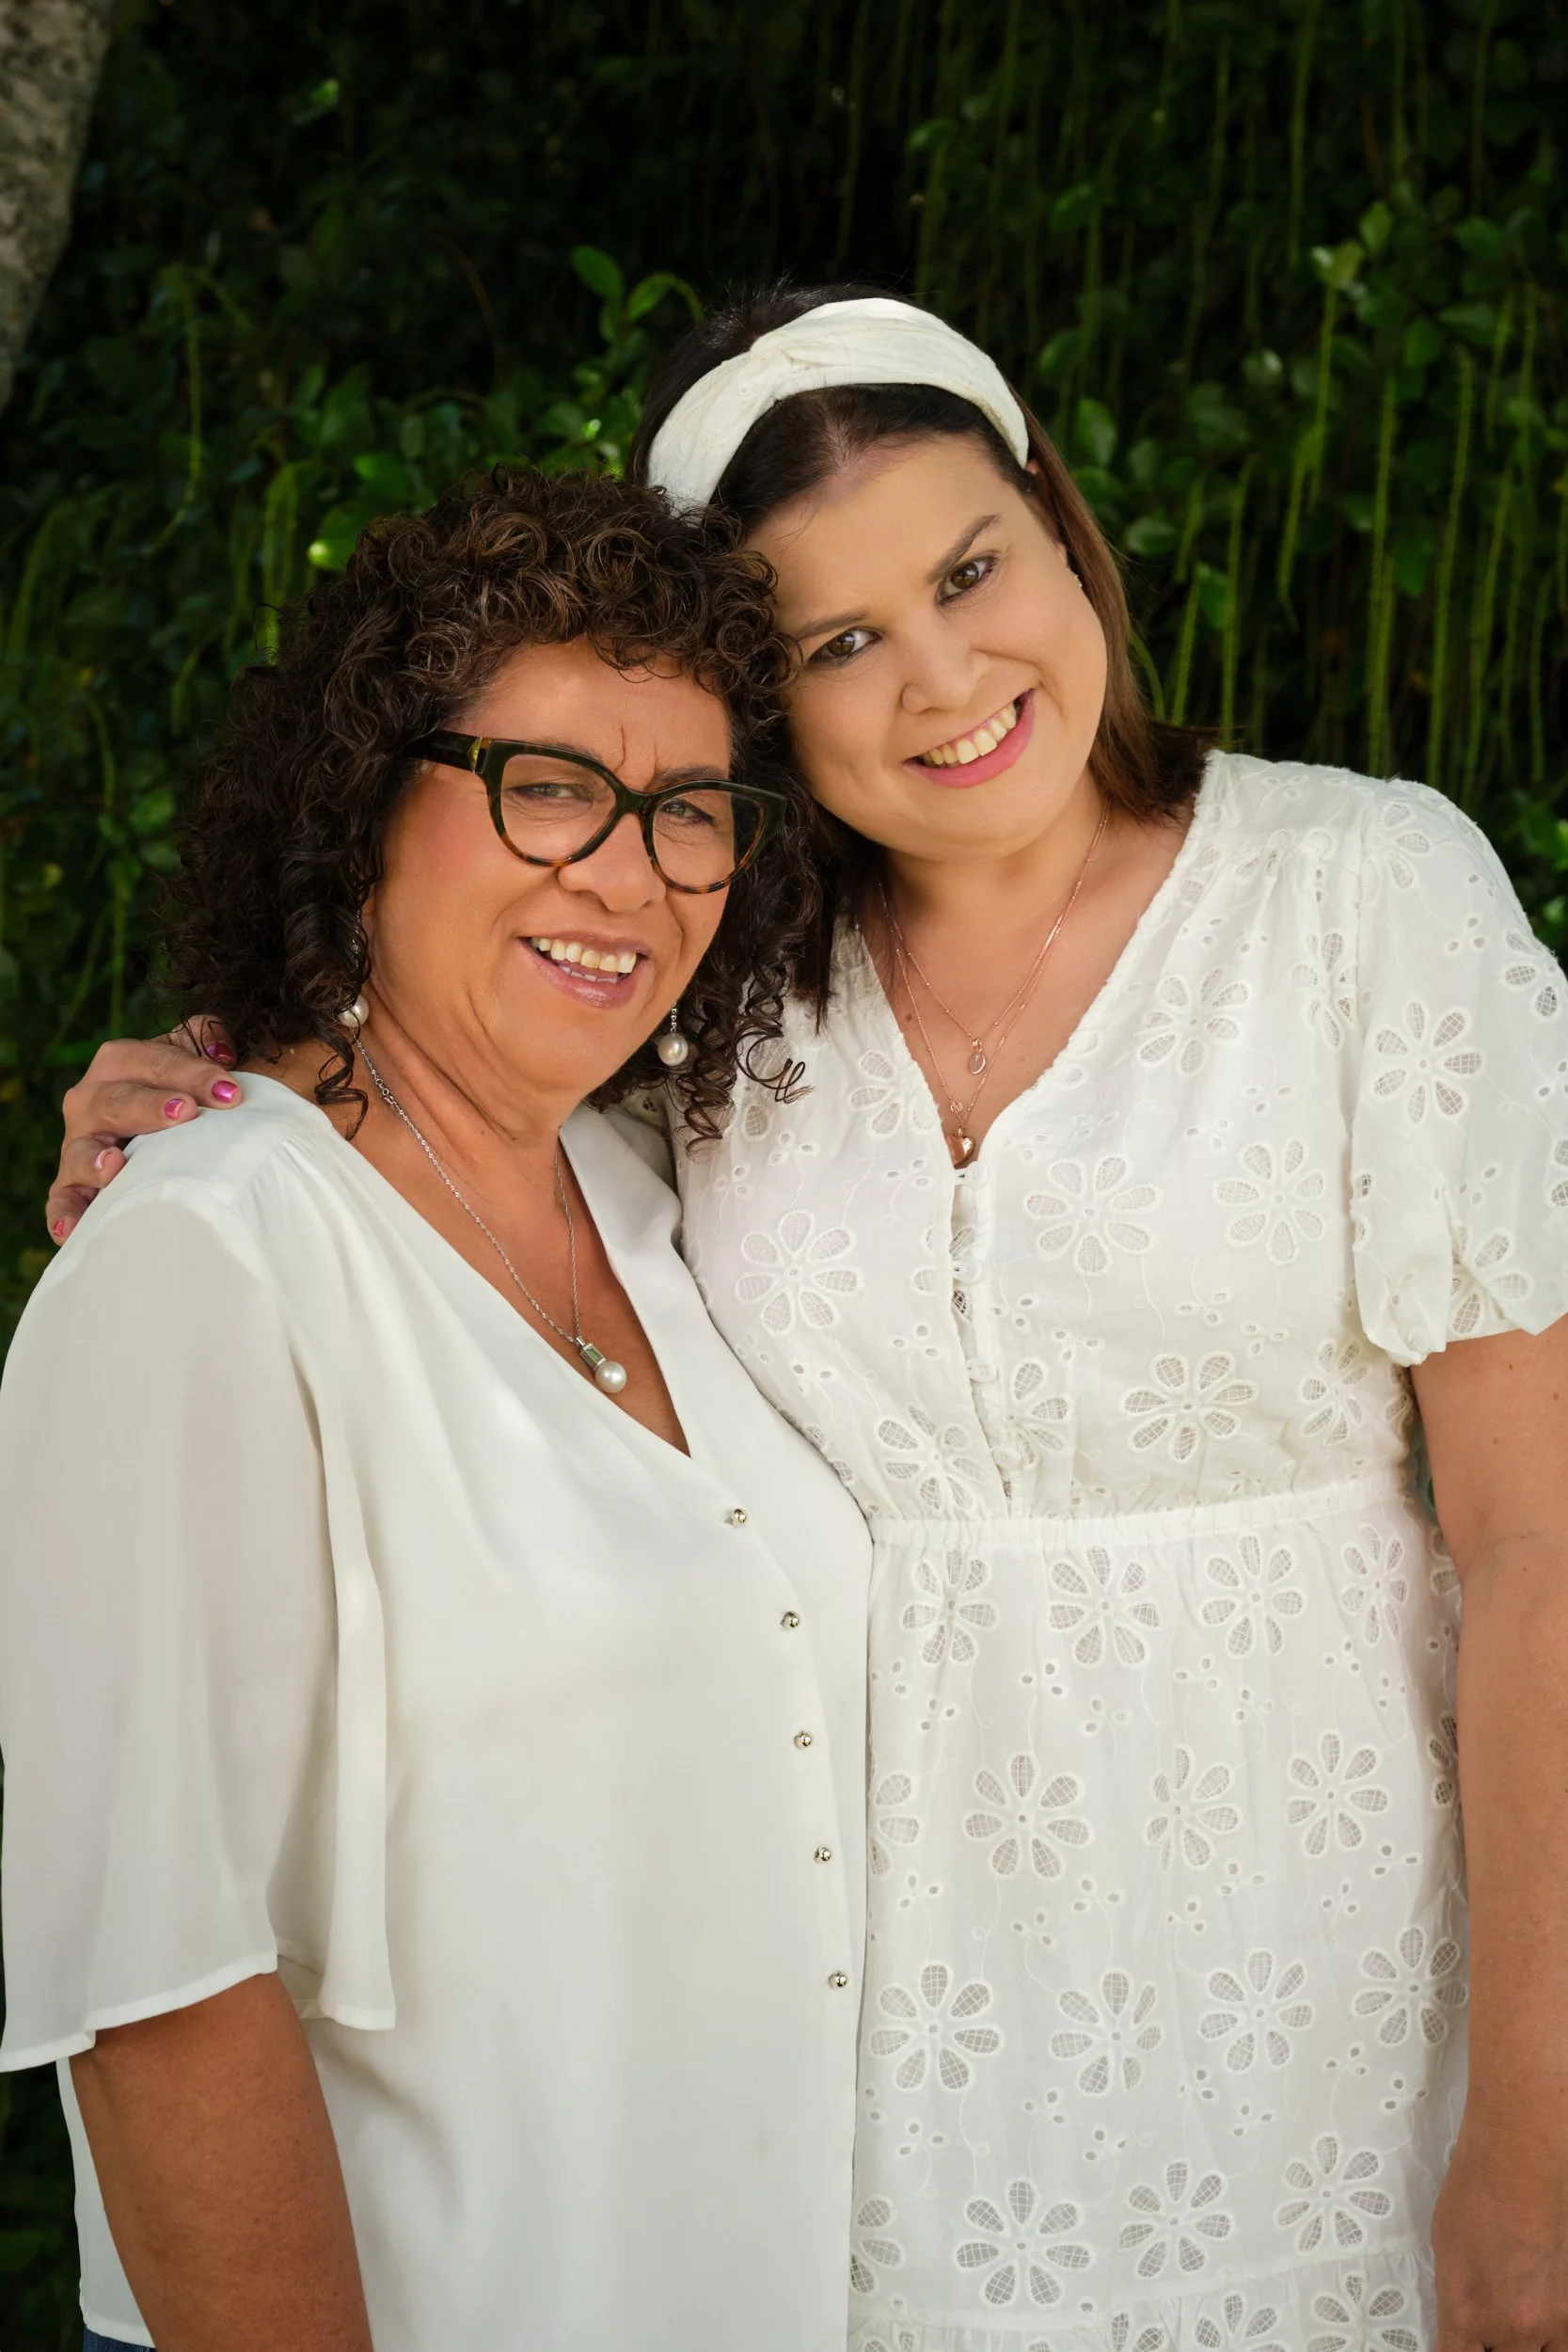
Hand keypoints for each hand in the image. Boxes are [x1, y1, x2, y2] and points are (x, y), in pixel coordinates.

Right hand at [47, 1019, 238, 1243]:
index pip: (153, 1061)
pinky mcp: (73, 1187)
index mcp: (120, 1063)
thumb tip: (223, 1045)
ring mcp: (78, 1146)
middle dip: (150, 1106)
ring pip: (80, 1150)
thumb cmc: (189, 1097)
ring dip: (96, 1160)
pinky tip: (73, 1229)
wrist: (172, 1142)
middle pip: (116, 1100)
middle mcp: (91, 1101)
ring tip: (116, 1166)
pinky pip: (62, 1202)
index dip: (191, 1072)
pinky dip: (64, 1214)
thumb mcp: (197, 1063)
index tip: (231, 1092)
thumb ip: (206, 1038)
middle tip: (186, 1114)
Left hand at [1433, 2110, 1567, 2349]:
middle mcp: (1513, 2329)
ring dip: (1527, 2347)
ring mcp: (1554, 2321)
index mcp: (1466, 2314)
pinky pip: (1563, 2341)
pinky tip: (1541, 2312)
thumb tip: (1461, 2332)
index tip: (1459, 2347)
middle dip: (1495, 2350)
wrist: (1522, 2156)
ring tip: (1517, 2321)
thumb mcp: (1447, 2253)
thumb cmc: (1478, 2190)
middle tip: (1492, 2333)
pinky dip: (1551, 2336)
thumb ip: (1456, 2304)